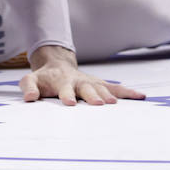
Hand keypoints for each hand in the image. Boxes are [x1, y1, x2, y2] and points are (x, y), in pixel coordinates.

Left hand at [19, 45, 144, 105]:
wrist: (57, 65)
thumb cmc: (44, 78)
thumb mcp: (31, 79)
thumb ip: (29, 87)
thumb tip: (28, 97)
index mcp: (61, 82)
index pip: (64, 89)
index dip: (66, 95)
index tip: (69, 102)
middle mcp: (79, 81)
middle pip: (86, 89)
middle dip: (92, 95)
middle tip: (98, 104)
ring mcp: (91, 82)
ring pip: (102, 88)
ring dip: (109, 95)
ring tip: (115, 104)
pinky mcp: (101, 85)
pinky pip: (116, 88)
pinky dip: (128, 92)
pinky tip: (141, 97)